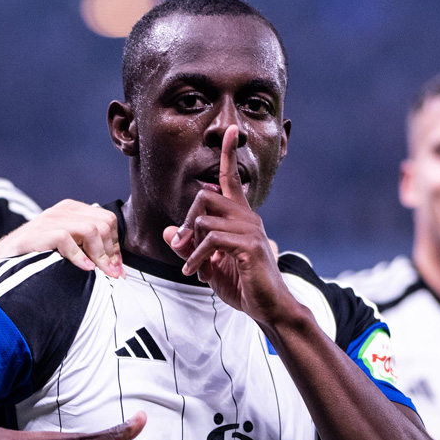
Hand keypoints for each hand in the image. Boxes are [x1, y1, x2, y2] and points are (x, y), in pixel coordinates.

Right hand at [0, 199, 121, 277]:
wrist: (1, 259)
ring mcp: (51, 219)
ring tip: (100, 272)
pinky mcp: (40, 232)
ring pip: (91, 230)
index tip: (116, 267)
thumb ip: (85, 247)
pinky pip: (68, 239)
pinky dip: (80, 256)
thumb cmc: (35, 255)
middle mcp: (63, 210)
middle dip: (111, 251)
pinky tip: (85, 268)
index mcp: (71, 210)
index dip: (115, 246)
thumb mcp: (64, 246)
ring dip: (100, 255)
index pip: (107, 220)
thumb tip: (114, 265)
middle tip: (113, 273)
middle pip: (104, 223)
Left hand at [161, 127, 289, 321]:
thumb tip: (170, 232)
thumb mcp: (209, 265)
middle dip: (187, 220)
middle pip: (207, 196)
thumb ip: (190, 247)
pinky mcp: (250, 246)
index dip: (228, 154)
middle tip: (182, 246)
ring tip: (192, 268)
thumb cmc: (243, 286)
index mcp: (241, 218)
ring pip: (205, 219)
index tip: (230, 131)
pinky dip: (197, 257)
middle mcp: (248, 218)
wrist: (269, 308)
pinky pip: (212, 240)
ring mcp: (251, 230)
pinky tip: (195, 272)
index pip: (231, 179)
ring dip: (191, 247)